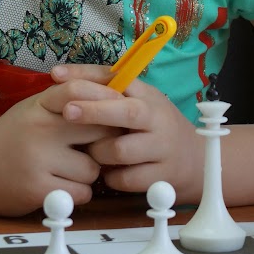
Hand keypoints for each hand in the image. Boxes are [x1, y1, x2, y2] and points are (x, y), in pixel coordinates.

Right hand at [0, 74, 121, 215]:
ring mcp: (39, 160)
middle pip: (97, 129)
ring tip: (72, 168)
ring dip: (90, 172)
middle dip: (104, 139)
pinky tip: (64, 185)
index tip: (115, 107)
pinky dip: (78, 192)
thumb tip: (111, 99)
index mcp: (39, 106)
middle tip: (97, 145)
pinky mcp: (38, 190)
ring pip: (93, 168)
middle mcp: (40, 129)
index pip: (79, 90)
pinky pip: (81, 193)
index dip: (103, 98)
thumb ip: (65, 101)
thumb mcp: (33, 108)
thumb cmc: (12, 136)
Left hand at [52, 65, 202, 203]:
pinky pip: (124, 179)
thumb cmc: (154, 127)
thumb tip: (61, 78)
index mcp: (147, 95)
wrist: (195, 160)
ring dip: (98, 151)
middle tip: (67, 111)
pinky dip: (111, 176)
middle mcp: (156, 118)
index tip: (57, 75)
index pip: (116, 77)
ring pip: (119, 150)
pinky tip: (109, 171)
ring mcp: (161, 148)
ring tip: (92, 150)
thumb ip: (109, 91)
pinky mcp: (161, 176)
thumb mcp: (140, 101)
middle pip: (125, 112)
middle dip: (93, 111)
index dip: (86, 74)